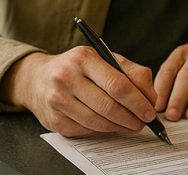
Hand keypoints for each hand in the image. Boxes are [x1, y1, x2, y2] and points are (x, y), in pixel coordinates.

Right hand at [0, 46, 157, 136]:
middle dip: (132, 118)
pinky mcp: (54, 120)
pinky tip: (110, 125)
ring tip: (130, 125)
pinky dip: (103, 131)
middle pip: (109, 106)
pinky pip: (87, 131)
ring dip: (120, 128)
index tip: (150, 111)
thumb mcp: (103, 59)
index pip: (118, 84)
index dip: (138, 102)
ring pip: (99, 122)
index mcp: (83, 57)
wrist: (37, 79)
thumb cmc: (77, 69)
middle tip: (143, 123)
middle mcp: (66, 77)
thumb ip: (131, 73)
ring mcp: (57, 100)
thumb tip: (151, 97)